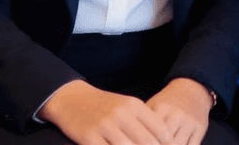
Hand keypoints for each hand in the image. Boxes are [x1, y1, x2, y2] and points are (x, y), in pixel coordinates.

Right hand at [38, 78, 170, 143]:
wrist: (72, 99)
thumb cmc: (104, 106)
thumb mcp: (126, 106)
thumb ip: (145, 122)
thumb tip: (166, 141)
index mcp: (133, 105)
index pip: (161, 132)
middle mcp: (121, 114)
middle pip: (148, 143)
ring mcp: (105, 126)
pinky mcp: (90, 138)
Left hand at [146, 78, 211, 144]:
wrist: (191, 91)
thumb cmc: (168, 102)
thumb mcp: (154, 104)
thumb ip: (144, 119)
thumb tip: (134, 135)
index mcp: (162, 107)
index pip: (153, 131)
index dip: (148, 141)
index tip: (144, 142)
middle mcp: (177, 114)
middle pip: (167, 141)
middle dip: (159, 144)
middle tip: (153, 144)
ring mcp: (190, 122)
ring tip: (163, 144)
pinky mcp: (200, 129)